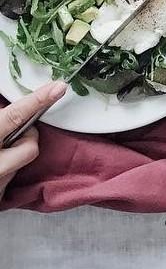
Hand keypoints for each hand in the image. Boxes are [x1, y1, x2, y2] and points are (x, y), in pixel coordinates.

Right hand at [0, 82, 65, 199]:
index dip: (37, 100)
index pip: (14, 116)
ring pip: (21, 163)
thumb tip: (3, 106)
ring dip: (14, 155)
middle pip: (30, 146)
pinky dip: (5, 171)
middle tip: (16, 132)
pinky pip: (9, 180)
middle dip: (27, 136)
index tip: (57, 88)